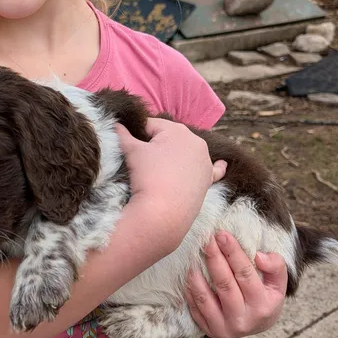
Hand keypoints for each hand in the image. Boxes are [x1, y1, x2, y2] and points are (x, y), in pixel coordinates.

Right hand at [117, 119, 226, 254]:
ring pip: (187, 152)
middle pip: (170, 138)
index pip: (151, 125)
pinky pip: (214, 170)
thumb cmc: (147, 176)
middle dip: (156, 145)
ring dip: (176, 156)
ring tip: (161, 169)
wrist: (163, 213)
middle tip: (143, 163)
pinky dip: (216, 168)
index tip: (129, 148)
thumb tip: (115, 124)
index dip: (137, 135)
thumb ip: (122, 134)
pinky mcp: (208, 181)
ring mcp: (205, 162)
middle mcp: (196, 142)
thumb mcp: (131, 152)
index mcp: (177, 130)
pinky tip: (222, 164)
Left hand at [184, 231, 287, 337]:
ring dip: (197, 275)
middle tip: (207, 240)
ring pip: (206, 298)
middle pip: (224, 284)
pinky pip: (195, 309)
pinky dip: (190, 291)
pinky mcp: (209, 330)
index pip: (245, 275)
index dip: (233, 253)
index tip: (222, 235)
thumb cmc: (266, 298)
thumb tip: (259, 256)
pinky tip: (188, 275)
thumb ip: (275, 267)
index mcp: (263, 306)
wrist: (256, 326)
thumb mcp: (278, 284)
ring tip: (194, 256)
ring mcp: (225, 328)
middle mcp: (243, 320)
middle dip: (214, 259)